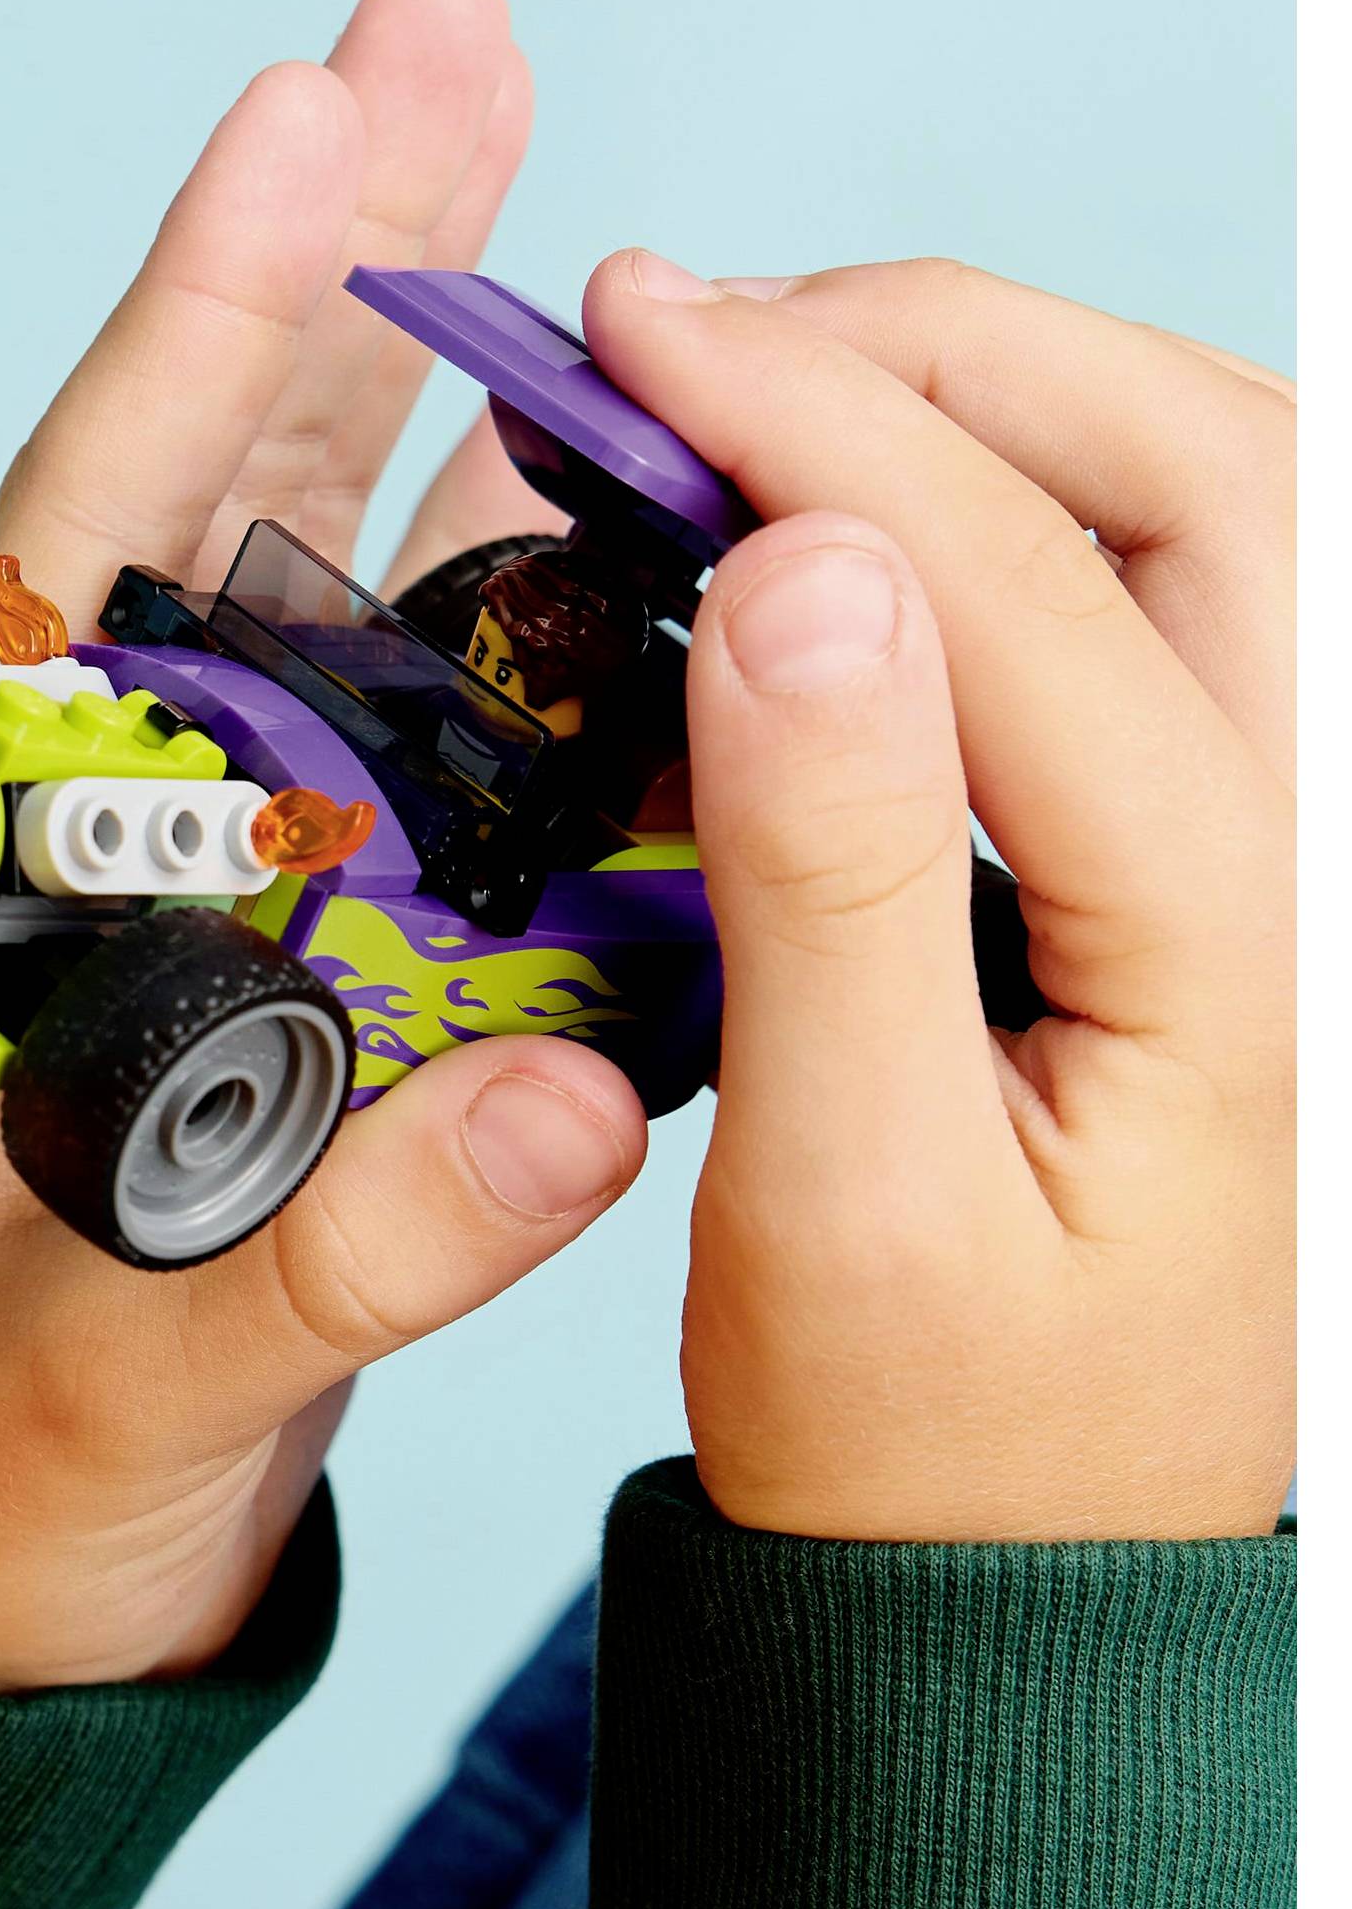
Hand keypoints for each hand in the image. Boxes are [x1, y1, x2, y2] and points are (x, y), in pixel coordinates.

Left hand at [0, 0, 641, 1694]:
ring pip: (339, 609)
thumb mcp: (112, 1388)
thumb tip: (565, 1119)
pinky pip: (441, 781)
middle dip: (334, 275)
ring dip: (453, 419)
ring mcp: (214, 899)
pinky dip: (535, 653)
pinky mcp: (307, 983)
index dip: (193, 342)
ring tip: (571, 207)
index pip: (84, 561)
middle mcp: (99, 847)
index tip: (300, 125)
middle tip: (445, 32)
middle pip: (219, 510)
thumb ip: (317, 1270)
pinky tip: (636, 526)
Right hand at [578, 252, 1292, 1539]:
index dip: (818, 431)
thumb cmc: (924, 1435)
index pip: (1037, 597)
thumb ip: (833, 881)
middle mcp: (1332, 869)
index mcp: (1254, 960)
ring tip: (756, 390)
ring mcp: (1303, 858)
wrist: (1015, 1573)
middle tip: (692, 335)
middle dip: (938, 356)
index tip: (627, 339)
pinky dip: (1006, 505)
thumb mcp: (842, 1194)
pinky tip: (847, 517)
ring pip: (1213, 504)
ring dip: (991, 402)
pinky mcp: (1232, 865)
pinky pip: (1163, 601)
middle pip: (1205, 473)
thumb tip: (788, 579)